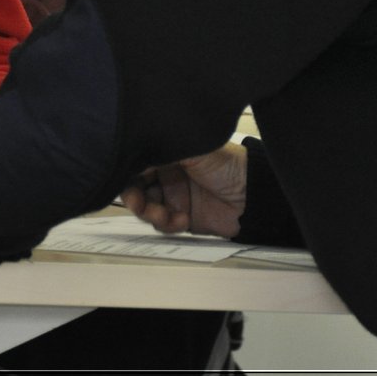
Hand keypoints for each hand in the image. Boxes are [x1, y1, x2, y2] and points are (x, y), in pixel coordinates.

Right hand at [122, 143, 247, 238]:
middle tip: (138, 203)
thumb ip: (158, 150)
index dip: (126, 172)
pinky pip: (161, 225)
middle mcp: (166, 173)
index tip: (123, 180)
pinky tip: (182, 218)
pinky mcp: (180, 217)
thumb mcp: (189, 149)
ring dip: (150, 214)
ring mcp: (172, 196)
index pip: (135, 163)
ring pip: (145, 208)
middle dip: (134, 197)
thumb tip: (131, 154)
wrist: (253, 196)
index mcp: (166, 152)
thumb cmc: (228, 165)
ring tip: (164, 215)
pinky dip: (168, 224)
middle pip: (135, 187)